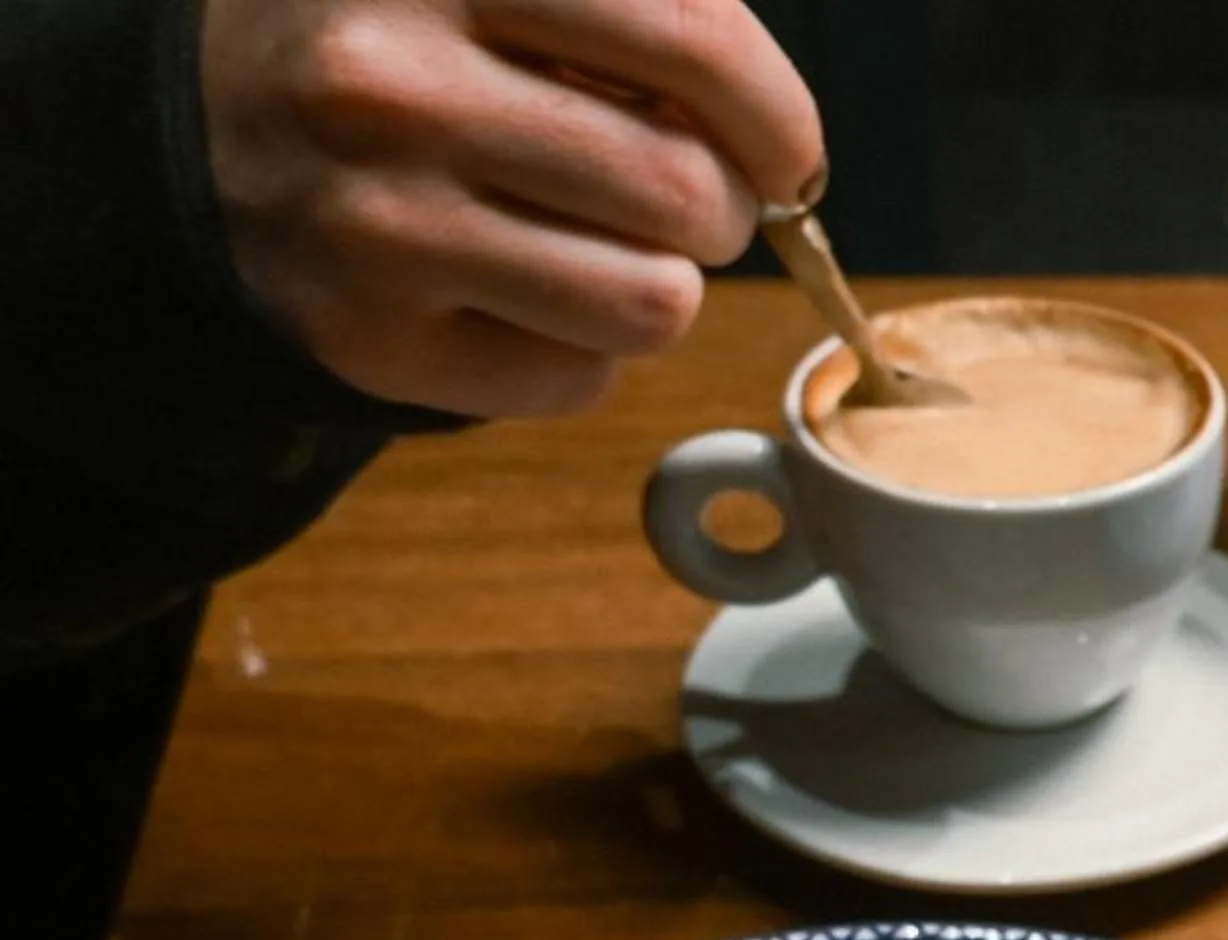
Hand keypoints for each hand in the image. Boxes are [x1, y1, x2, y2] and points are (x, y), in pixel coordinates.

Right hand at [199, 0, 821, 416]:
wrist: (206, 132)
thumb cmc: (409, 47)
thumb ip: (640, 21)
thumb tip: (778, 146)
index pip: (696, 39)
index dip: (777, 114)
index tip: (784, 150)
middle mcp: (389, 82)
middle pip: (691, 191)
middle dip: (717, 207)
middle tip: (673, 197)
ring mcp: (372, 218)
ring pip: (655, 301)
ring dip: (658, 282)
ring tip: (594, 241)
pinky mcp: (366, 337)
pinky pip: (580, 377)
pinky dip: (579, 346)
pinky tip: (510, 291)